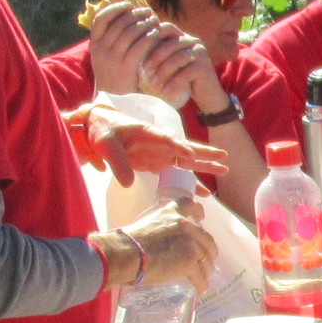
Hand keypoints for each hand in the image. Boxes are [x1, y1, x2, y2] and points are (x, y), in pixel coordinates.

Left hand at [79, 101, 231, 187]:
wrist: (96, 129)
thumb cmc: (103, 130)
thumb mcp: (107, 145)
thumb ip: (117, 162)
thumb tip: (128, 184)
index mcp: (148, 133)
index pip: (167, 139)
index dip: (179, 146)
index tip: (191, 155)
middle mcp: (159, 144)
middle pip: (186, 149)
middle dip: (204, 154)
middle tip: (224, 157)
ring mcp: (160, 154)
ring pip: (186, 162)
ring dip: (204, 168)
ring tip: (224, 171)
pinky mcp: (157, 164)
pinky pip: (177, 174)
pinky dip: (190, 183)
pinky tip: (202, 193)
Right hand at [86, 2, 166, 95]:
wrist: (115, 102)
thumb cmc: (115, 76)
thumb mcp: (106, 56)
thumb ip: (111, 39)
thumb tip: (125, 17)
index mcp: (94, 45)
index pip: (100, 19)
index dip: (115, 9)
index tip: (128, 5)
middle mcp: (101, 50)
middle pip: (119, 23)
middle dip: (135, 15)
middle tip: (148, 12)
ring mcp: (113, 59)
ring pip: (130, 32)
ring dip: (144, 23)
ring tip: (154, 20)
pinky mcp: (126, 68)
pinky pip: (140, 46)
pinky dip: (149, 37)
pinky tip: (157, 33)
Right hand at [107, 201, 217, 292]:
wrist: (126, 254)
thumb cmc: (127, 242)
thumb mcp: (145, 226)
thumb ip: (159, 230)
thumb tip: (157, 244)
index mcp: (172, 214)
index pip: (190, 205)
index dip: (198, 211)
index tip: (201, 217)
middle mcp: (185, 226)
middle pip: (207, 239)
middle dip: (208, 251)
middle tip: (205, 259)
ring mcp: (190, 244)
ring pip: (206, 259)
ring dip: (206, 269)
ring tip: (203, 277)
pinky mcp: (190, 262)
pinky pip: (200, 276)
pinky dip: (201, 284)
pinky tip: (200, 289)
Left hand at [135, 25, 209, 108]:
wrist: (207, 94)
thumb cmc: (183, 78)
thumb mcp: (169, 63)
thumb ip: (158, 54)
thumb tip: (130, 49)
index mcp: (183, 37)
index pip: (166, 28)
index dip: (152, 35)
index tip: (137, 49)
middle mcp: (193, 41)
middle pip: (171, 43)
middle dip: (155, 56)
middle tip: (144, 69)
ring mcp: (201, 53)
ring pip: (178, 58)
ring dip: (163, 71)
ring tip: (152, 83)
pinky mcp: (205, 67)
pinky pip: (186, 73)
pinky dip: (174, 83)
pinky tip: (164, 91)